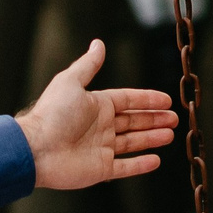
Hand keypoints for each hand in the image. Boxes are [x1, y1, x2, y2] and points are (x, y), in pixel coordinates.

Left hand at [16, 40, 177, 189]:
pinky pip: (125, 167)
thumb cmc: (52, 114)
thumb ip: (89, 64)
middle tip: (175, 119)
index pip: (128, 100)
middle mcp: (100, 126)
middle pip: (133, 121)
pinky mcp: (100, 169)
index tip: (167, 100)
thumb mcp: (71, 82)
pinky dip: (140, 165)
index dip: (148, 100)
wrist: (36, 149)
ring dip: (152, 138)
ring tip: (171, 135)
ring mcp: (101, 148)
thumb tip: (98, 43)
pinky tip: (157, 160)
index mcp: (96, 105)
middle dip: (154, 119)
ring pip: (133, 143)